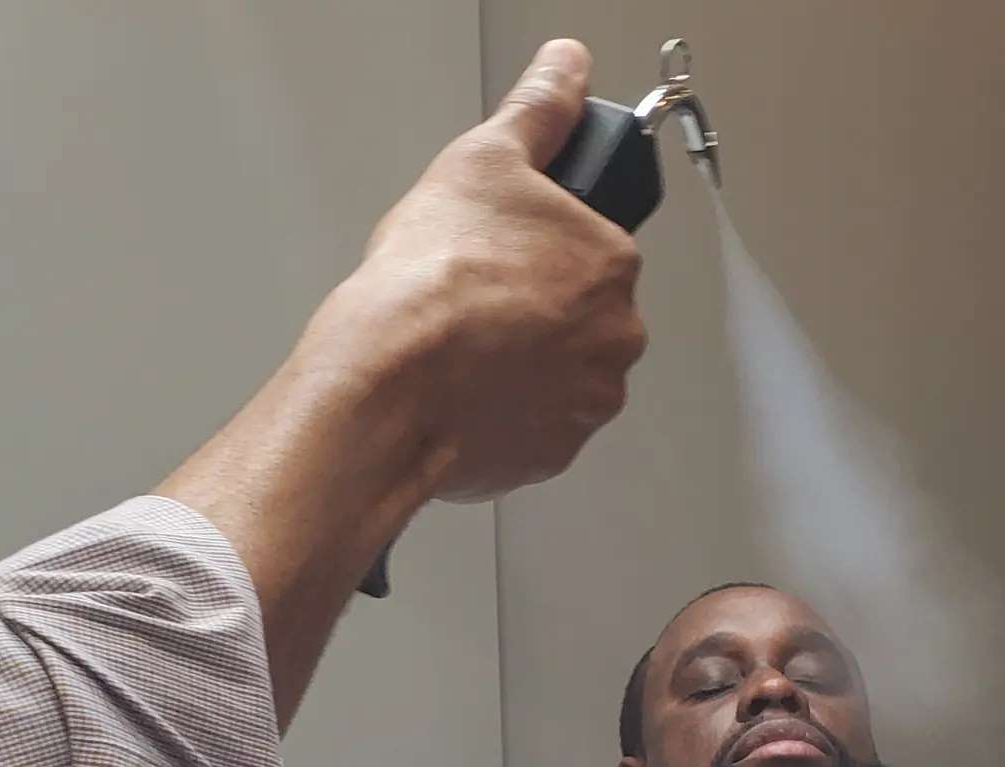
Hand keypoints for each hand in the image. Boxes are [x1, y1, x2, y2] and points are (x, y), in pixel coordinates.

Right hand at [322, 39, 648, 501]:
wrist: (391, 385)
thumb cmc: (433, 281)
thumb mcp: (481, 161)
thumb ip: (537, 111)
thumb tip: (567, 68)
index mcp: (612, 267)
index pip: (589, 250)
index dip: (537, 251)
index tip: (497, 258)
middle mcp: (614, 343)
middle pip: (579, 319)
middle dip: (535, 313)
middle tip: (474, 304)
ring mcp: (583, 408)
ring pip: (558, 378)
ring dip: (521, 368)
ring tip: (462, 354)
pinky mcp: (547, 459)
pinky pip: (531, 432)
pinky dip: (502, 417)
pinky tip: (460, 395)